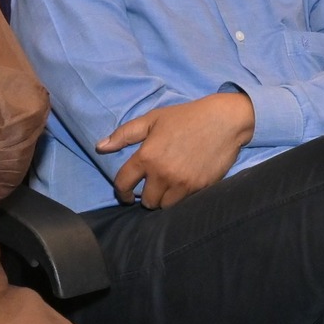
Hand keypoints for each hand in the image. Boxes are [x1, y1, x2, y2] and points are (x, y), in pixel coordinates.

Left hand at [97, 92, 254, 209]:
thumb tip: (100, 147)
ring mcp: (182, 183)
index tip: (126, 194)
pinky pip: (184, 203)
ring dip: (163, 200)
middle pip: (147, 202)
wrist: (224, 121)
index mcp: (147, 157)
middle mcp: (163, 174)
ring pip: (165, 206)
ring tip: (167, 188)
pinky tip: (182, 186)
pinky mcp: (200, 188)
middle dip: (146, 197)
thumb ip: (124, 134)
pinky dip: (180, 198)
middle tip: (152, 187)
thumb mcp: (152, 119)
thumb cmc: (185, 117)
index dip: (121, 192)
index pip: (123, 184)